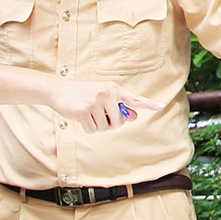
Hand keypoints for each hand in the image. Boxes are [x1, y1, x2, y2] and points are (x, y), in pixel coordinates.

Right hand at [48, 81, 163, 133]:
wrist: (59, 90)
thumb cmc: (84, 94)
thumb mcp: (103, 96)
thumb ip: (119, 106)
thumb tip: (133, 117)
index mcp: (113, 89)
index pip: (134, 98)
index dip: (148, 103)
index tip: (161, 106)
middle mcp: (106, 94)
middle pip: (118, 122)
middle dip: (109, 124)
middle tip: (98, 114)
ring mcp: (94, 102)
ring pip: (105, 128)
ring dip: (97, 125)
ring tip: (88, 112)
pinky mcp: (83, 111)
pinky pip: (92, 130)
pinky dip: (87, 128)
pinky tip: (81, 117)